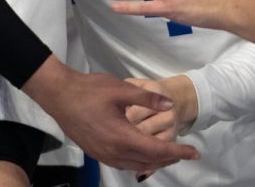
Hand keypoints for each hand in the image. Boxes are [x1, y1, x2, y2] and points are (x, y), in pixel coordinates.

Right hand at [22, 57, 198, 171]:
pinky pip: (123, 163)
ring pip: (136, 165)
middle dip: (170, 158)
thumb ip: (147, 99)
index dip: (178, 152)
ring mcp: (103, 155)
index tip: (195, 152)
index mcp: (122, 137)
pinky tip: (144, 155)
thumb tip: (170, 105)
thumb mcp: (121, 89)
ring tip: (170, 155)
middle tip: (186, 153)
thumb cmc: (90, 90)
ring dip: (155, 161)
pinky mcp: (97, 153)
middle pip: (148, 161)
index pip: (157, 150)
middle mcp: (113, 152)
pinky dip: (139, 162)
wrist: (59, 96)